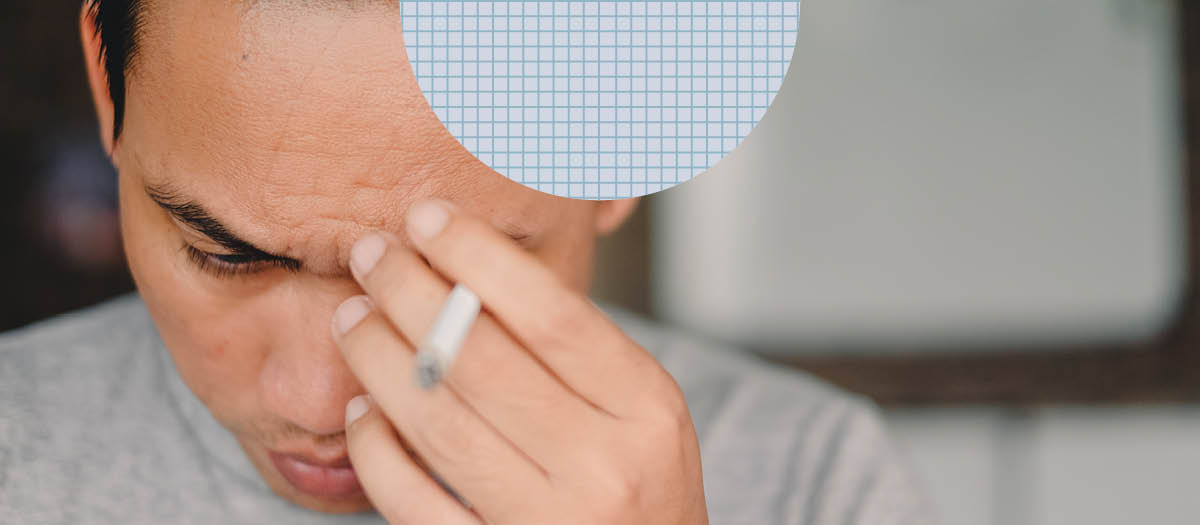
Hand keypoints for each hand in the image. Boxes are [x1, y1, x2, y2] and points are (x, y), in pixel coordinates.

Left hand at [331, 199, 707, 523]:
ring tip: (352, 315)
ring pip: (436, 424)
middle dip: (409, 293)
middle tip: (370, 253)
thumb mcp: (640, 405)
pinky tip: (362, 408)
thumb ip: (574, 347)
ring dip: (379, 357)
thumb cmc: (640, 481)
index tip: (428, 218)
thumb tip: (469, 266)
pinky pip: (412, 500)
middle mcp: (601, 465)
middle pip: (480, 360)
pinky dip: (374, 448)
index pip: (551, 314)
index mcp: (645, 409)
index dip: (478, 257)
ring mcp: (546, 521)